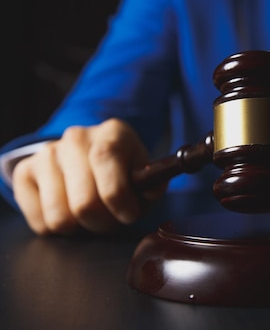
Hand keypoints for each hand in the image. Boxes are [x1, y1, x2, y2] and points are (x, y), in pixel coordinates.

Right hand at [12, 118, 165, 234]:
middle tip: (112, 221)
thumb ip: (152, 182)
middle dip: (103, 223)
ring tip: (91, 216)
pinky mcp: (25, 172)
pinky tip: (69, 211)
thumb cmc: (123, 170)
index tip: (129, 215)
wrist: (88, 155)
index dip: (120, 199)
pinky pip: (40, 222)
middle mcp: (76, 138)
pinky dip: (58, 228)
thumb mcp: (144, 170)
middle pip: (84, 203)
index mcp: (112, 133)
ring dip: (80, 228)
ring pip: (60, 218)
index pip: (106, 162)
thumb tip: (148, 193)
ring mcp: (47, 153)